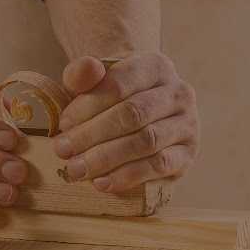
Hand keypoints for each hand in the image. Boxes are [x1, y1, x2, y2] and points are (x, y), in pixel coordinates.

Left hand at [53, 52, 198, 192]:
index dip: (88, 105)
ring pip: (145, 141)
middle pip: (132, 113)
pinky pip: (158, 166)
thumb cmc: (112, 96)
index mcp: (155, 66)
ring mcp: (187, 124)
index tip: (63, 124)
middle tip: (63, 151)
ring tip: (76, 169)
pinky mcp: (187, 154)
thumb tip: (86, 70)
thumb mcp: (94, 80)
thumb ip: (83, 73)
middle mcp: (178, 92)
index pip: (119, 83)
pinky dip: (128, 176)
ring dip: (106, 158)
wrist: (142, 115)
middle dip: (92, 134)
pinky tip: (101, 183)